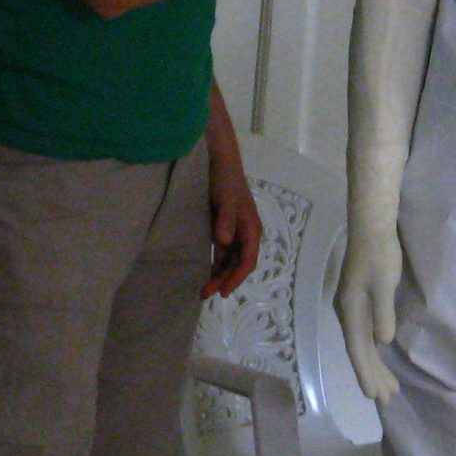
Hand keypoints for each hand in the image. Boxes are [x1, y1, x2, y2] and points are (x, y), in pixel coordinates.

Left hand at [205, 146, 262, 296]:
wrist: (219, 162)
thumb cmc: (226, 180)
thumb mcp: (226, 200)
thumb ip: (226, 220)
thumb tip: (223, 242)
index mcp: (251, 230)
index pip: (247, 261)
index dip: (236, 278)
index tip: (223, 292)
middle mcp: (245, 234)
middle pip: (238, 264)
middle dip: (225, 280)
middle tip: (206, 293)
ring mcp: (234, 232)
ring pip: (229, 260)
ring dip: (219, 274)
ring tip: (204, 289)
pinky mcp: (223, 228)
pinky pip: (222, 252)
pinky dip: (215, 263)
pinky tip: (205, 271)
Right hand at [335, 222, 402, 403]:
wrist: (371, 227)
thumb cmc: (379, 253)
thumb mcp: (383, 282)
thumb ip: (382, 312)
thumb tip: (382, 342)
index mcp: (350, 310)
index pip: (358, 349)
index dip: (366, 373)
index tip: (374, 395)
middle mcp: (347, 313)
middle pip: (359, 352)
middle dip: (372, 376)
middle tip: (386, 399)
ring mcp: (352, 309)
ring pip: (362, 345)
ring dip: (374, 366)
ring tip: (388, 388)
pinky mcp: (360, 303)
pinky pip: (365, 335)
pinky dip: (374, 351)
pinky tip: (382, 359)